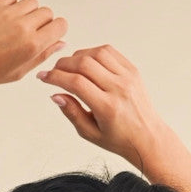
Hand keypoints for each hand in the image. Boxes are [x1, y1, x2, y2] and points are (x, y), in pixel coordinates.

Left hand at [0, 0, 67, 89]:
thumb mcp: (18, 72)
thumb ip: (41, 56)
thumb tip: (59, 43)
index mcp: (31, 46)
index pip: (60, 25)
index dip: (56, 31)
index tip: (49, 35)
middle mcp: (22, 26)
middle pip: (47, 12)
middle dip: (42, 23)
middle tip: (28, 34)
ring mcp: (8, 13)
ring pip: (31, 2)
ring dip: (27, 12)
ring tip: (14, 27)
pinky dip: (11, 5)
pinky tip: (3, 20)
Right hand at [37, 45, 164, 170]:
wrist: (147, 136)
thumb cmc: (119, 139)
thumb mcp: (90, 133)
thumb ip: (72, 113)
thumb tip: (56, 95)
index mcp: (107, 107)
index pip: (76, 83)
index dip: (55, 77)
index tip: (43, 77)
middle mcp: (119, 88)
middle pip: (84, 64)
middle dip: (63, 64)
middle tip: (53, 71)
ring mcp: (127, 77)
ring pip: (96, 53)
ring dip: (77, 56)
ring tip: (68, 67)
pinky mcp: (132, 70)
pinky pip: (110, 52)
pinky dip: (93, 52)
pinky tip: (85, 61)